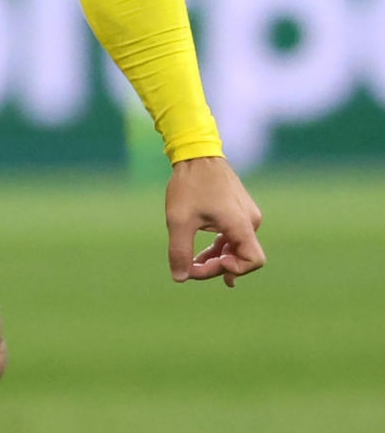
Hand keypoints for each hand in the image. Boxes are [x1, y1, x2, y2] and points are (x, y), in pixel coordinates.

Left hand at [166, 156, 264, 286]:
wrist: (196, 153)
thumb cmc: (189, 185)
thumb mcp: (179, 221)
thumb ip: (180, 251)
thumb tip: (180, 278)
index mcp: (241, 224)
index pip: (254, 260)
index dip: (233, 270)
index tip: (205, 265)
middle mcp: (250, 221)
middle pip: (242, 256)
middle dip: (217, 267)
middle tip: (189, 268)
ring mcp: (246, 215)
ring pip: (237, 247)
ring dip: (217, 259)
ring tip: (192, 265)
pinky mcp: (239, 210)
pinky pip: (234, 236)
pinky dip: (219, 248)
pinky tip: (204, 256)